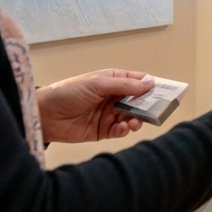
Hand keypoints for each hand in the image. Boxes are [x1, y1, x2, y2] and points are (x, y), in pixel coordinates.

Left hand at [36, 69, 153, 143]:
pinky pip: (120, 131)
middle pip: (138, 101)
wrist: (44, 115)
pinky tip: (122, 128)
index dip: (152, 85)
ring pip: (132, 117)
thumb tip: (150, 83)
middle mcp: (113, 97)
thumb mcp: (98, 84)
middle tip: (156, 111)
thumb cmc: (68, 93)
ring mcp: (108, 114)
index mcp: (112, 80)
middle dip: (147, 106)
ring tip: (135, 122)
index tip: (167, 91)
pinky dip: (124, 130)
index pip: (138, 82)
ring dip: (136, 120)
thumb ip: (124, 85)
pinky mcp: (102, 131)